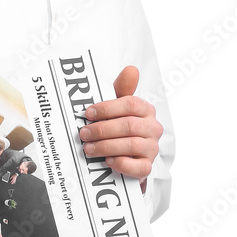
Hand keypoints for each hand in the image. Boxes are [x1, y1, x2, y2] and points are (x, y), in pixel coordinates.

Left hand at [79, 65, 162, 180]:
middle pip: (128, 125)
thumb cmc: (120, 125)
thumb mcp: (118, 106)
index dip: (107, 108)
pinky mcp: (147, 166)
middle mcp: (153, 128)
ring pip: (131, 145)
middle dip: (102, 129)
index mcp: (146, 110)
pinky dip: (121, 163)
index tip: (88, 113)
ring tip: (88, 148)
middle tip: (83, 133)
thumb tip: (131, 69)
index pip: (130, 104)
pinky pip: (138, 167)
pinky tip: (107, 161)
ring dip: (105, 146)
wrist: (128, 154)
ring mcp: (152, 148)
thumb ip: (122, 89)